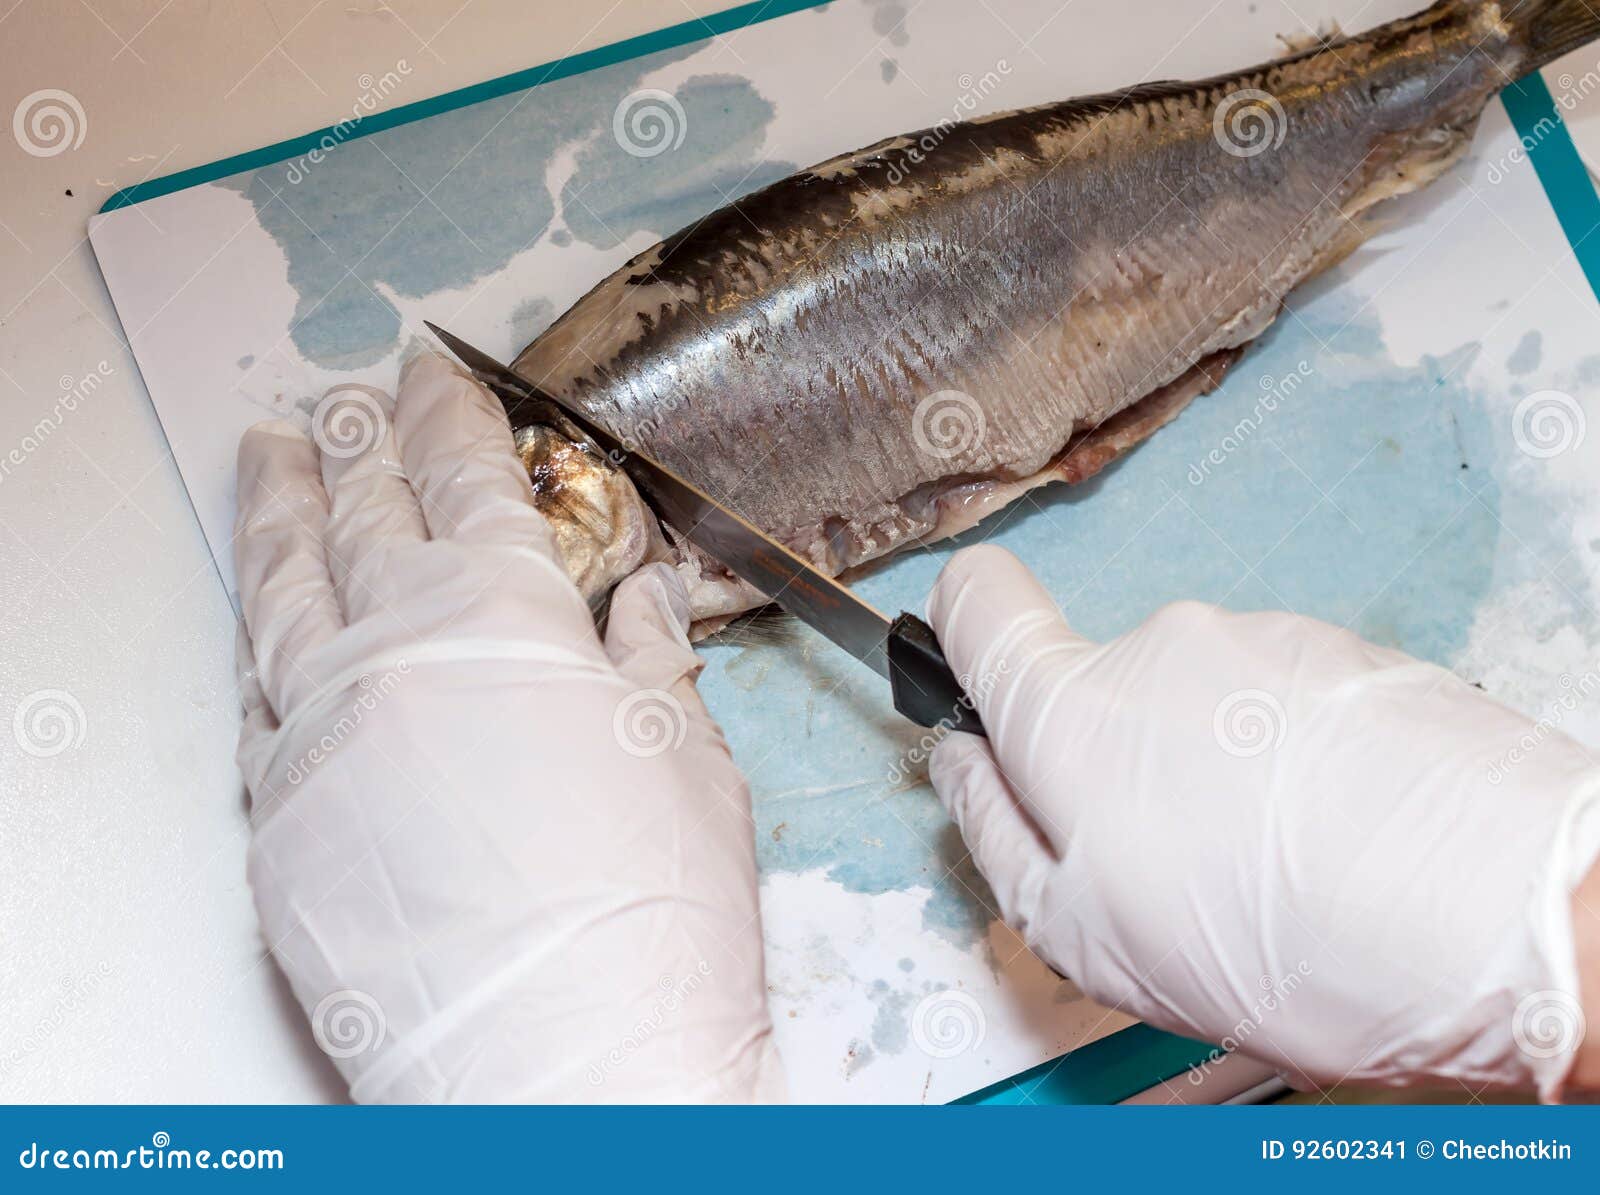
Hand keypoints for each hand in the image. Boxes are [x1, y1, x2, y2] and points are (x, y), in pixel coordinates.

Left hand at [233, 355, 780, 1102]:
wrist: (569, 1064)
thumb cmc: (649, 918)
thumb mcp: (685, 761)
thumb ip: (646, 661)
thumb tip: (642, 606)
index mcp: (502, 616)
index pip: (465, 479)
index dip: (447, 413)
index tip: (430, 374)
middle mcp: (391, 651)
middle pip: (361, 515)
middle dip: (356, 444)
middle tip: (344, 400)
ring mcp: (318, 732)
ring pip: (280, 591)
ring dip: (277, 511)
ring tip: (270, 457)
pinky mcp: (277, 819)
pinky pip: (259, 706)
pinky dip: (263, 647)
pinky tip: (265, 628)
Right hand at [925, 545, 1599, 1097]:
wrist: (1504, 914)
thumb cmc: (1290, 944)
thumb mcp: (1084, 937)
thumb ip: (991, 833)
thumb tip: (961, 766)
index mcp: (1072, 711)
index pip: (976, 597)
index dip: (963, 637)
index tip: (983, 691)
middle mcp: (1162, 646)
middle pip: (1094, 677)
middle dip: (1109, 758)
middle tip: (1165, 862)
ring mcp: (1262, 640)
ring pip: (1191, 696)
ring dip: (1206, 765)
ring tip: (1268, 870)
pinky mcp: (1348, 652)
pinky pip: (1276, 698)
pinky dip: (1282, 758)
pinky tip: (1327, 839)